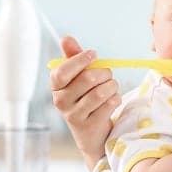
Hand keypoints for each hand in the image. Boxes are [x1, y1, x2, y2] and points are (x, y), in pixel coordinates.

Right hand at [50, 36, 119, 169]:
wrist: (91, 133)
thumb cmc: (84, 98)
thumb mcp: (77, 77)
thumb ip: (73, 57)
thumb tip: (66, 38)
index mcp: (55, 86)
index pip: (63, 70)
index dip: (80, 60)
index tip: (94, 54)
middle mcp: (60, 101)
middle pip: (88, 78)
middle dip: (104, 73)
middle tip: (108, 75)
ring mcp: (73, 115)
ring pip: (100, 92)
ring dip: (112, 86)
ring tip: (111, 87)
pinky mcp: (89, 125)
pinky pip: (108, 104)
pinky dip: (115, 98)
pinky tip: (113, 100)